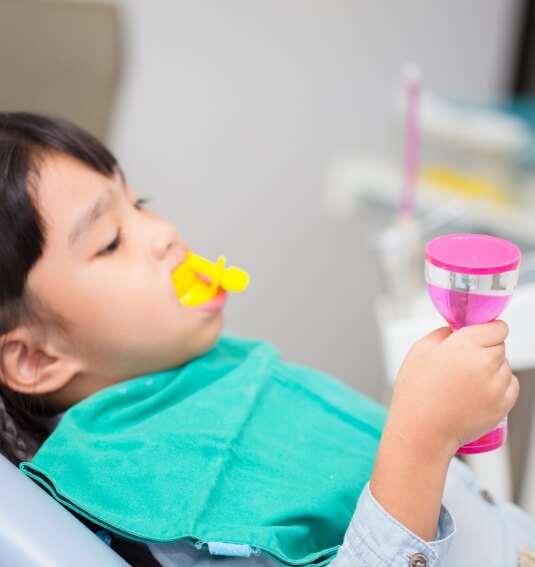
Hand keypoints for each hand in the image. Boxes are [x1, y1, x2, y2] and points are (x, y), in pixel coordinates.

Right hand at [387, 320, 518, 458]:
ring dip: (492, 369)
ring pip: (505, 367)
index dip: (487, 330)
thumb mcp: (419, 351)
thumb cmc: (415, 393)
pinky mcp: (503, 405)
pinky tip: (477, 393)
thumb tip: (455, 330)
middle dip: (485, 350)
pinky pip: (511, 387)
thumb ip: (441, 334)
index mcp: (464, 344)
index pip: (497, 327)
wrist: (421, 431)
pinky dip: (499, 387)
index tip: (480, 336)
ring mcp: (496, 385)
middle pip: (500, 346)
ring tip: (467, 383)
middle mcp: (484, 362)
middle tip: (464, 363)